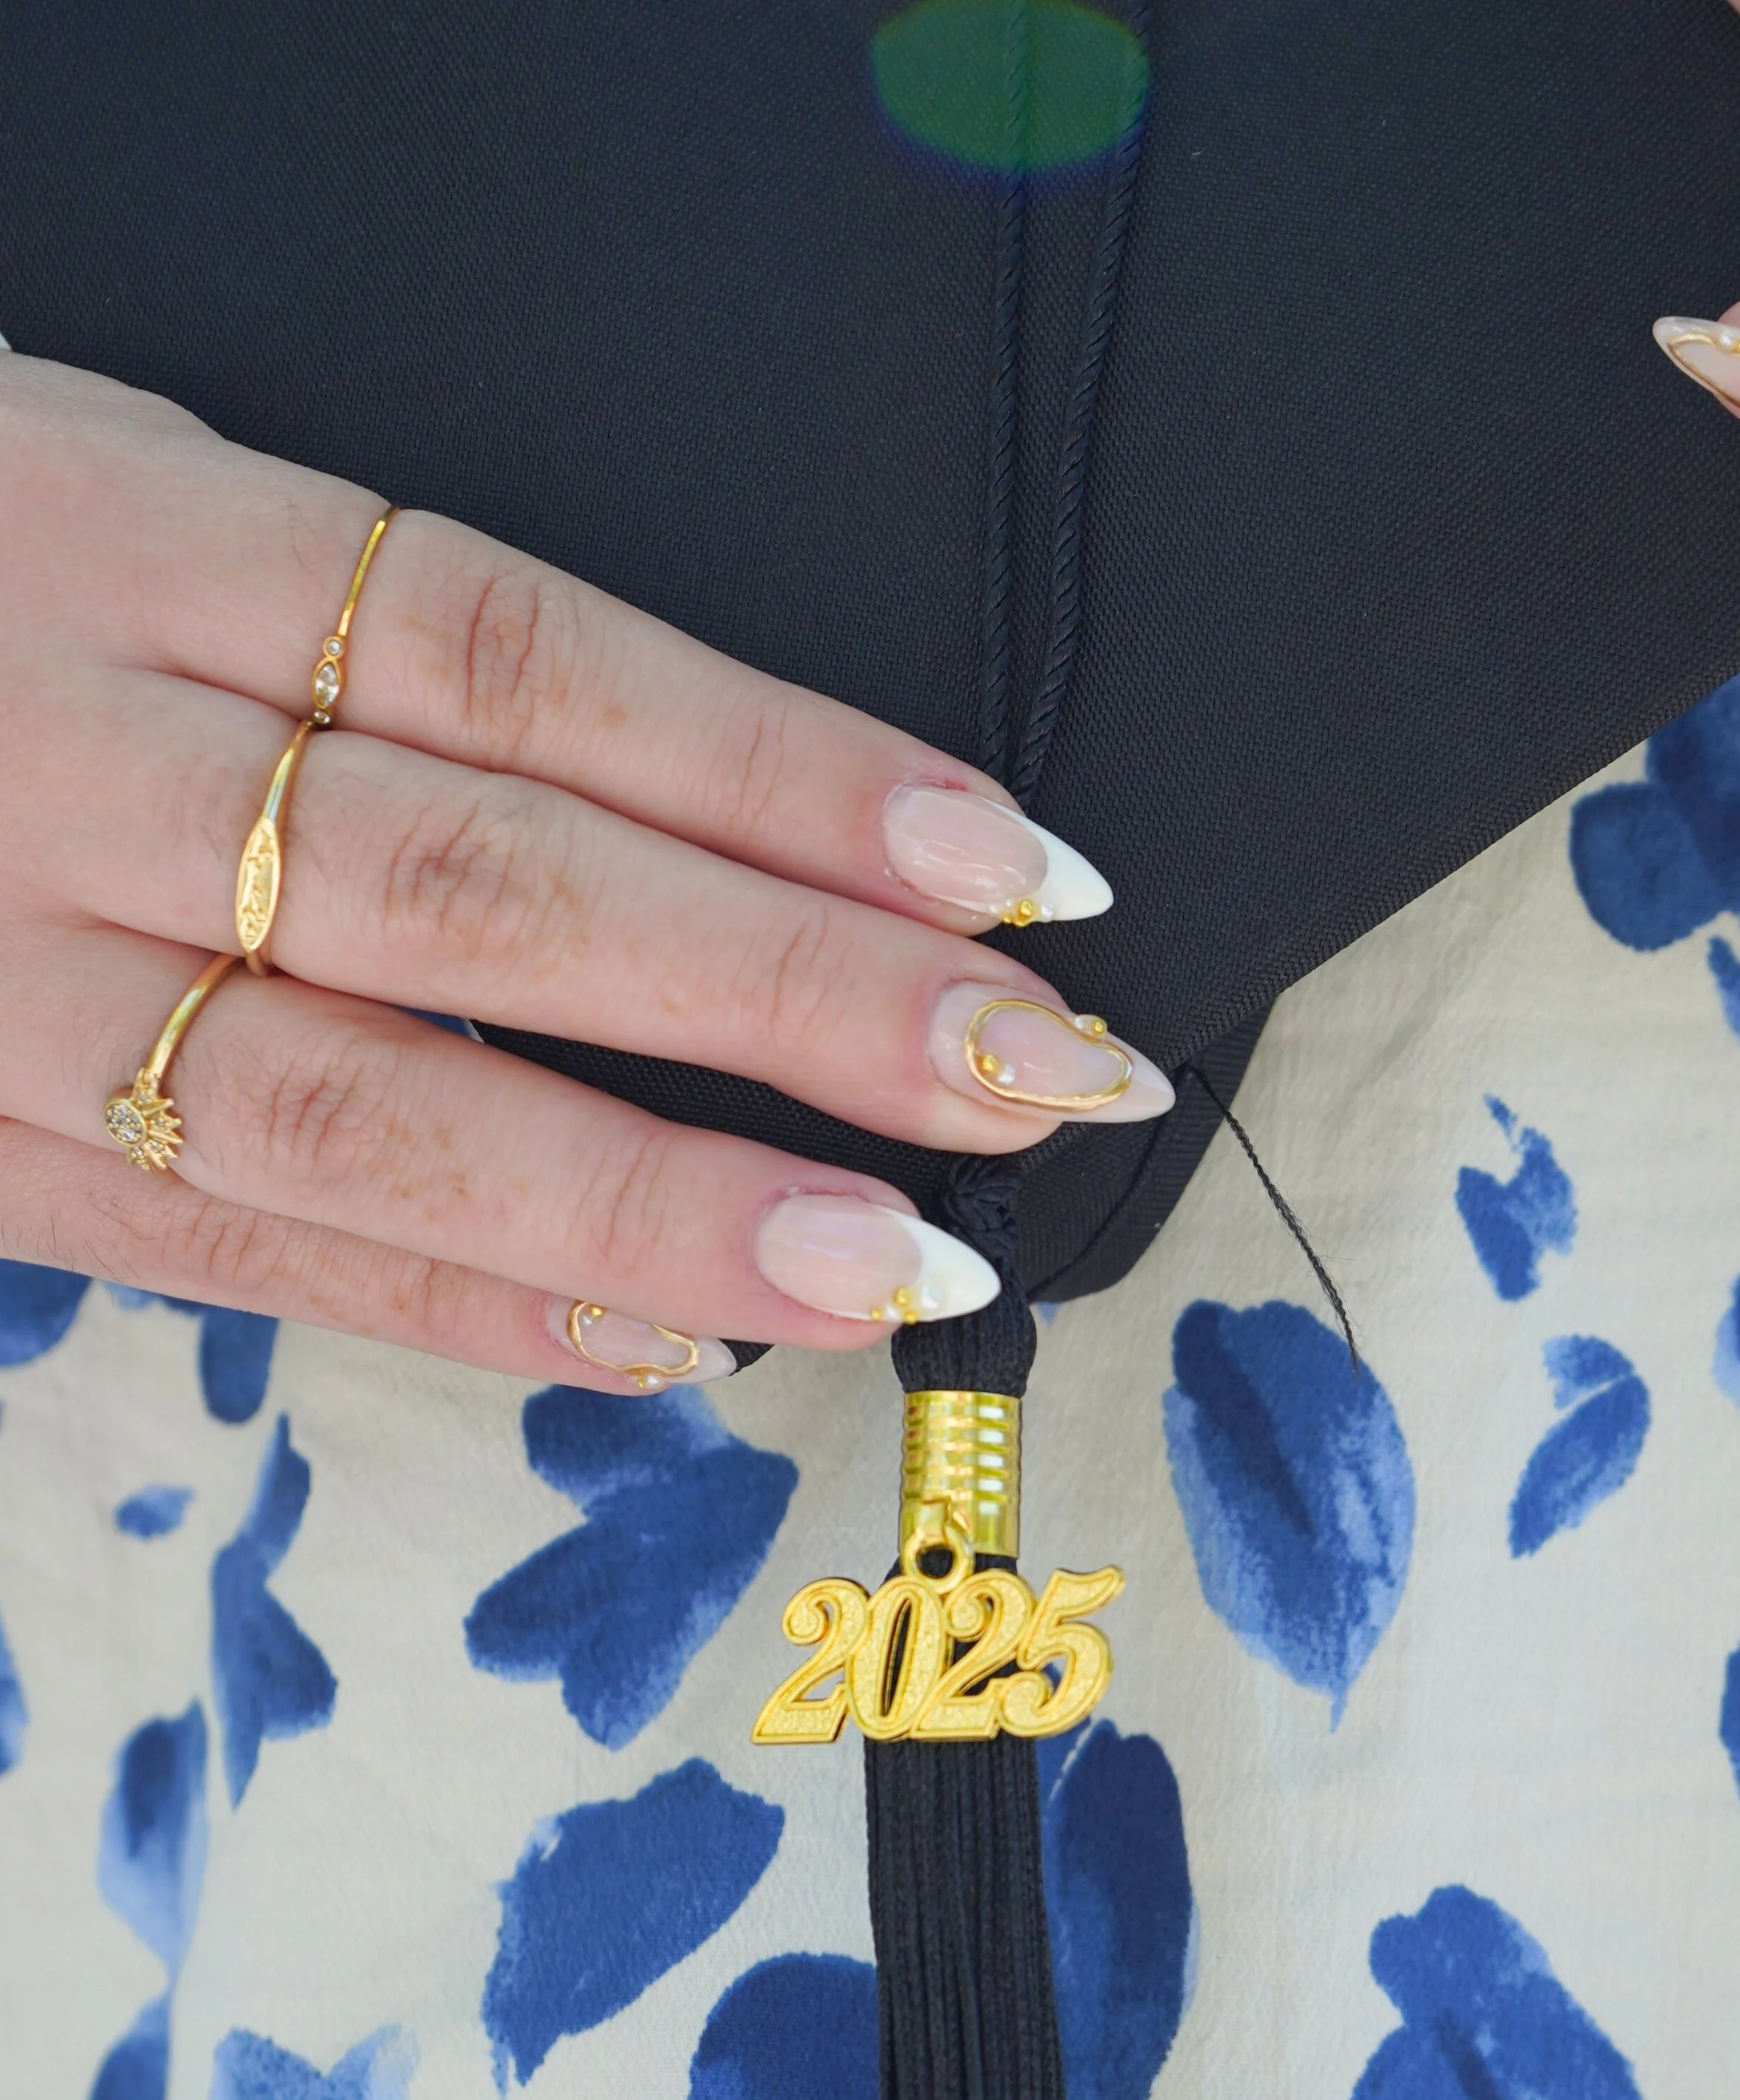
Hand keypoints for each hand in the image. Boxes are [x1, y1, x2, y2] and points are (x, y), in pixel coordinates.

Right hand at [0, 356, 1167, 1393]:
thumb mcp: (95, 499)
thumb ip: (341, 644)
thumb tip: (707, 827)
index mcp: (111, 531)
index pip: (524, 660)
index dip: (785, 770)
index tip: (1007, 868)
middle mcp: (60, 754)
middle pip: (485, 883)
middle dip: (784, 996)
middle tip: (1023, 1077)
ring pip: (359, 1096)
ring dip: (647, 1194)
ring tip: (875, 1259)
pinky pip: (224, 1244)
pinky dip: (448, 1302)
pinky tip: (648, 1339)